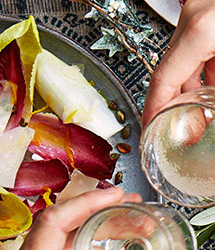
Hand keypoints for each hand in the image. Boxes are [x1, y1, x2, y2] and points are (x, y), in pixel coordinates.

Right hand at [143, 0, 214, 126]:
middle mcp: (194, 17)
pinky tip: (214, 87)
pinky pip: (202, 46)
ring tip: (201, 112)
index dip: (152, 111)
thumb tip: (211, 119)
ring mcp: (202, 10)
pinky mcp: (212, 10)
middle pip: (171, 71)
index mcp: (200, 30)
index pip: (161, 81)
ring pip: (186, 60)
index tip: (149, 129)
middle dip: (174, 103)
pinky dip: (208, 69)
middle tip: (179, 128)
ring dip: (192, 88)